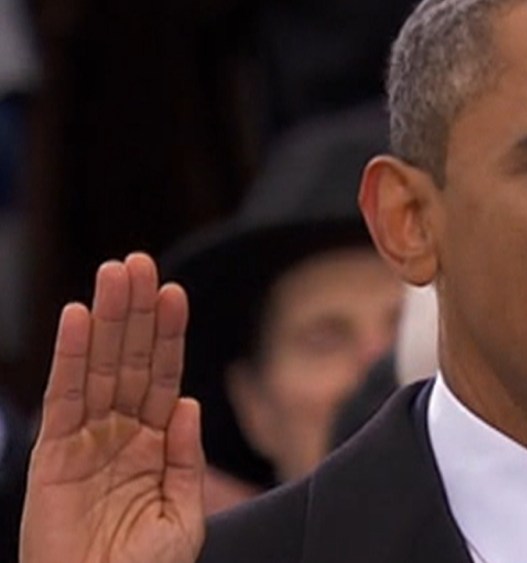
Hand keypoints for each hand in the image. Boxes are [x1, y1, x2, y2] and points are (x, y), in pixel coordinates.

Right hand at [20, 253, 204, 562]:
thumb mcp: (182, 514)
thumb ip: (185, 459)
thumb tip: (190, 406)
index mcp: (155, 445)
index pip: (164, 377)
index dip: (168, 335)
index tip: (175, 291)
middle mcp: (120, 434)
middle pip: (131, 361)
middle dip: (135, 312)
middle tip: (139, 262)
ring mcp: (85, 440)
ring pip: (99, 368)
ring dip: (106, 319)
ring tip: (115, 273)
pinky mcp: (52, 455)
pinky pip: (64, 397)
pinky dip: (70, 357)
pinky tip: (78, 318)